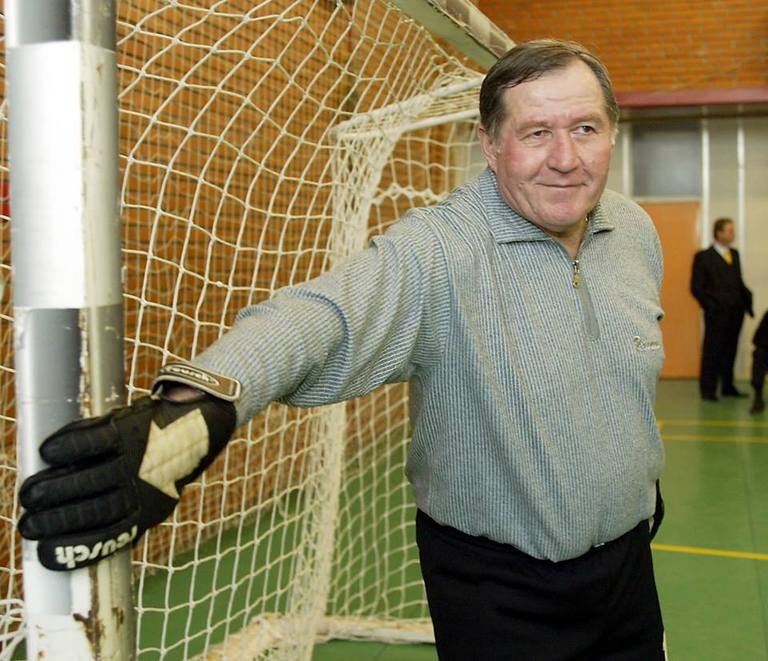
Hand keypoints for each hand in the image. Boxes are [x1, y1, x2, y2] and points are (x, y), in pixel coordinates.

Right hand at [18, 367, 237, 570]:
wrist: (197, 425)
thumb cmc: (159, 466)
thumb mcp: (150, 496)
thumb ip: (120, 517)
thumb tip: (69, 542)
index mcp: (148, 511)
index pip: (109, 537)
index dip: (75, 549)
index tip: (42, 554)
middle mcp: (144, 487)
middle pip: (96, 509)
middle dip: (56, 520)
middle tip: (26, 523)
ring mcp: (137, 457)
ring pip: (91, 477)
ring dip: (55, 487)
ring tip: (28, 494)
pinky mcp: (130, 429)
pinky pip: (95, 440)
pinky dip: (69, 446)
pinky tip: (47, 453)